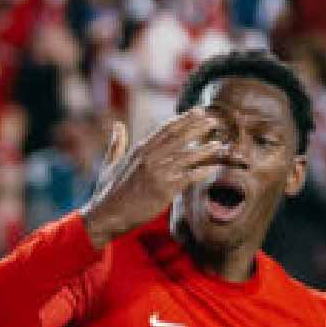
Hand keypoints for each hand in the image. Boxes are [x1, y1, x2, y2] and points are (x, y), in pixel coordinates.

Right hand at [81, 109, 228, 248]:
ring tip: (219, 143)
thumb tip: (118, 125)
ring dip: (205, 149)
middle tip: (214, 120)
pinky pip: (188, 178)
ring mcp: (157, 173)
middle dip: (198, 127)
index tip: (199, 111)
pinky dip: (201, 172)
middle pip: (179, 138)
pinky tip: (213, 168)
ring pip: (187, 156)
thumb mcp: (110, 163)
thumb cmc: (107, 192)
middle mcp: (149, 158)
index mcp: (139, 150)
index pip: (166, 129)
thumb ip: (116, 143)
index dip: (185, 119)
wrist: (106, 215)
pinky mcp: (163, 190)